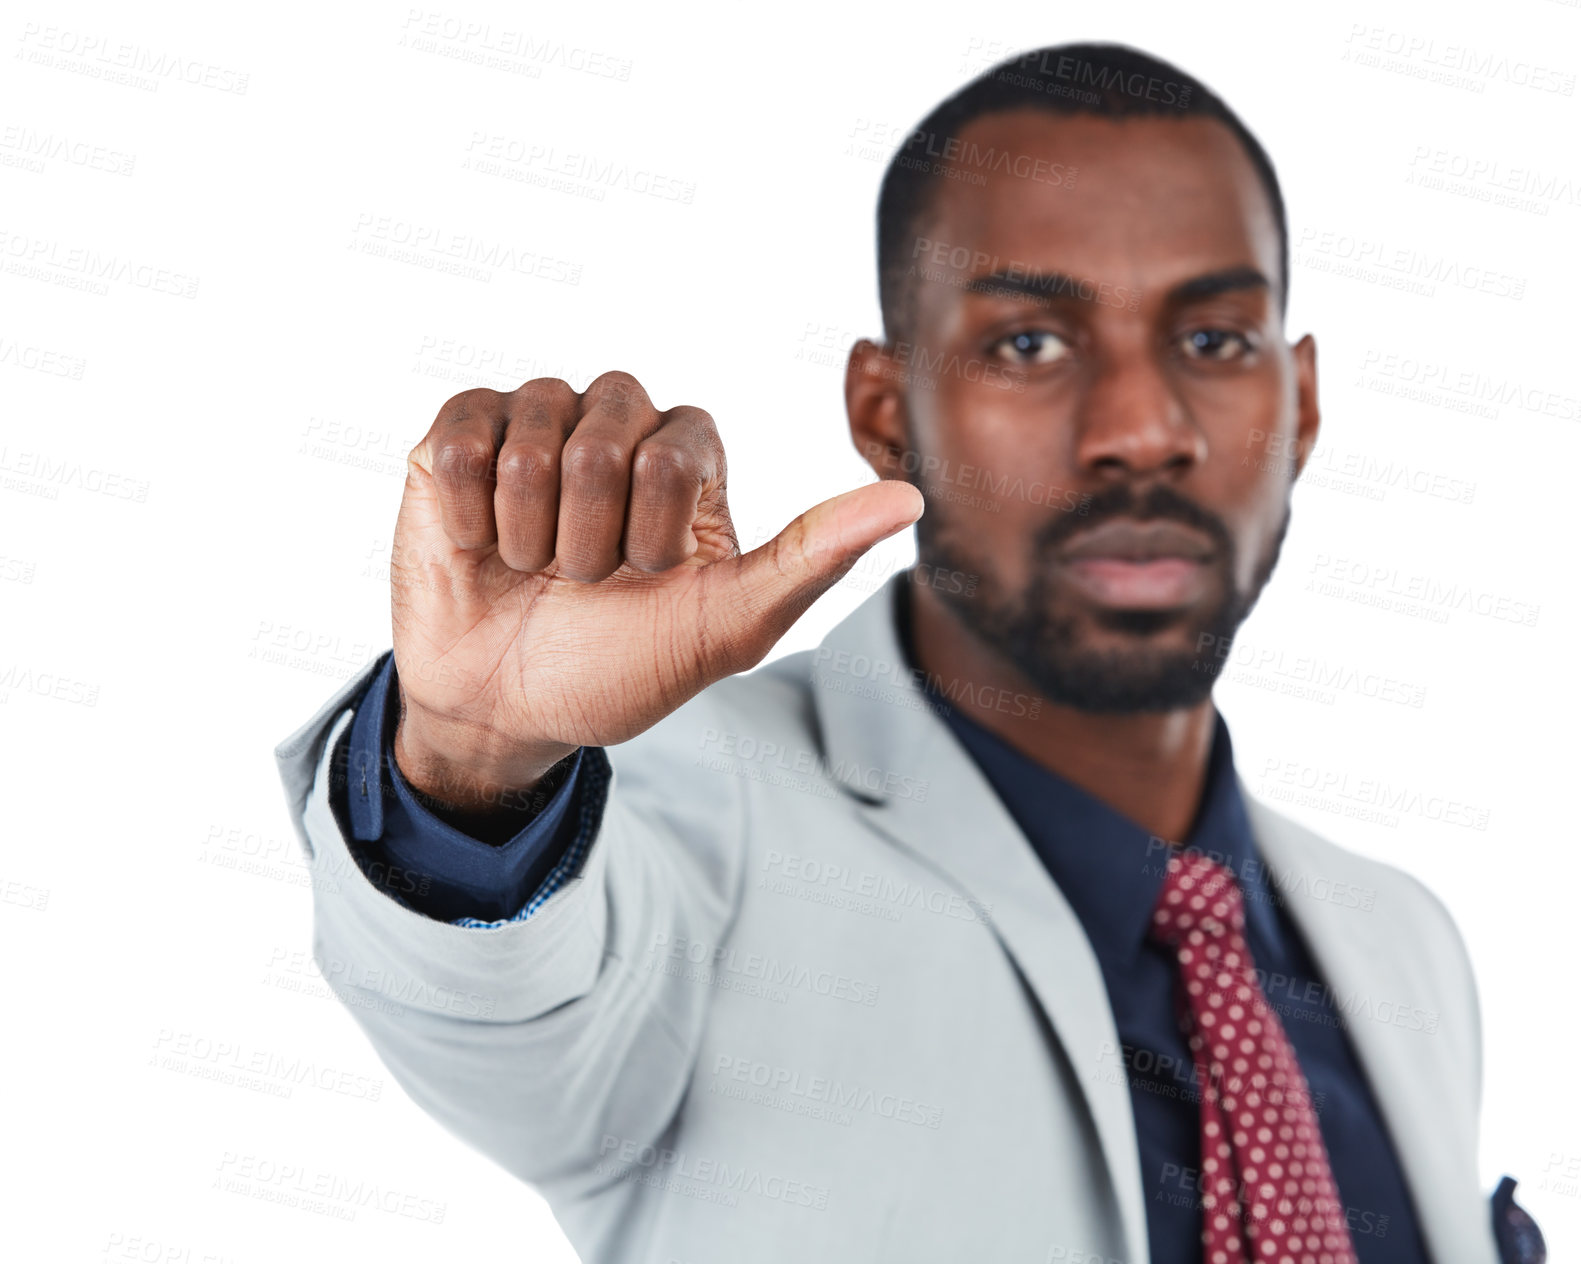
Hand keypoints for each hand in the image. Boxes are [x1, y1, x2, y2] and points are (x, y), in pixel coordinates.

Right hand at [389, 372, 922, 807]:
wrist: (506, 711)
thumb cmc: (621, 667)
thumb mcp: (726, 626)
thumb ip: (814, 557)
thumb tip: (911, 499)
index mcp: (686, 456)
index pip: (679, 443)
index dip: (652, 526)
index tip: (643, 580)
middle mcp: (616, 424)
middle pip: (607, 431)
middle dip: (591, 534)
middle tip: (581, 581)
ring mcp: (535, 424)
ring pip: (535, 433)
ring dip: (528, 531)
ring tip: (530, 566)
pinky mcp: (460, 435)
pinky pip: (465, 437)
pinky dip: (467, 514)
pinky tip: (478, 546)